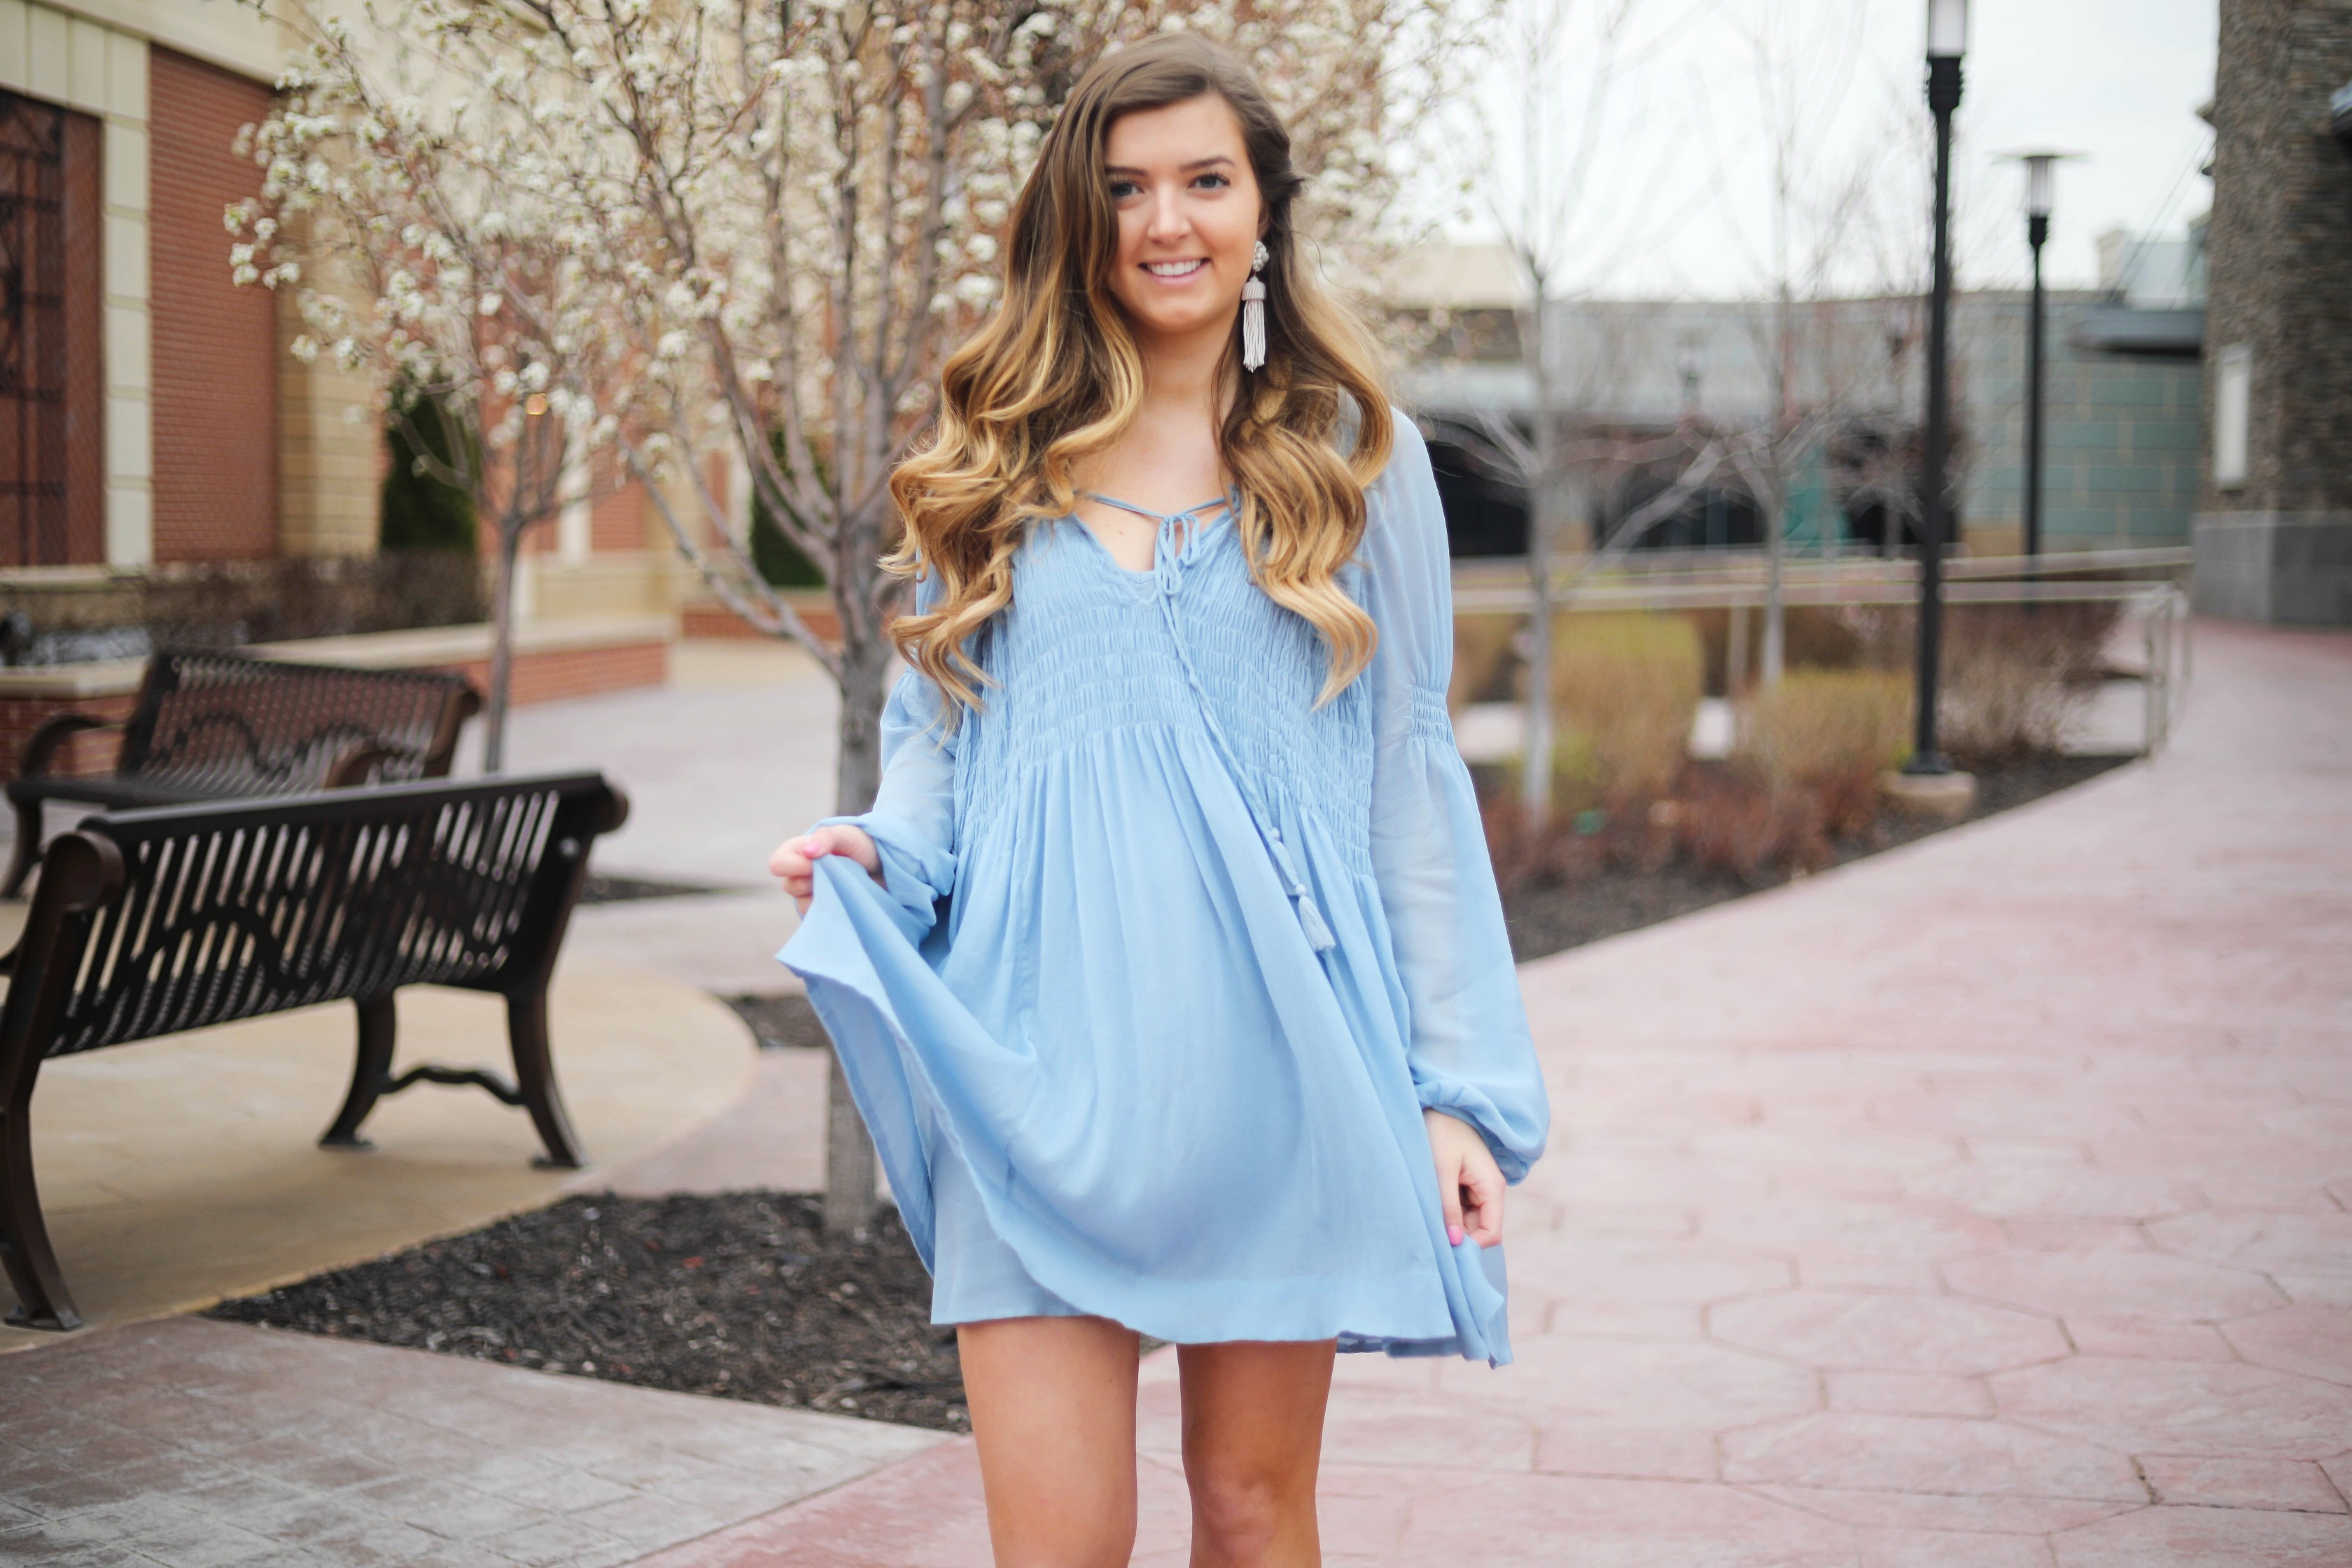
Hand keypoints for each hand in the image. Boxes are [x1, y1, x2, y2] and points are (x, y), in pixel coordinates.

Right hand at [769, 824, 881, 914]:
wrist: (885, 866)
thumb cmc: (863, 844)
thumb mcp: (847, 834)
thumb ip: (827, 837)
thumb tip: (808, 851)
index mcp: (799, 852)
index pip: (778, 864)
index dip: (793, 866)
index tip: (814, 863)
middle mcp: (801, 874)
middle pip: (789, 886)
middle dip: (811, 881)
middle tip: (836, 873)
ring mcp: (812, 893)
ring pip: (802, 904)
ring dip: (822, 895)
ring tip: (843, 885)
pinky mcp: (824, 909)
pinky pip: (817, 917)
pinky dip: (829, 909)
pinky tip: (843, 898)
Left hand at [1424, 1108, 1504, 1248]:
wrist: (1437, 1103)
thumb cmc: (1441, 1131)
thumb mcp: (1442, 1171)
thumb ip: (1448, 1207)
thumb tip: (1454, 1242)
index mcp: (1492, 1186)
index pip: (1491, 1233)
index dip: (1471, 1245)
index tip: (1444, 1246)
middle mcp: (1489, 1189)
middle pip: (1478, 1229)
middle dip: (1457, 1234)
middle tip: (1428, 1230)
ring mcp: (1477, 1186)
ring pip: (1466, 1219)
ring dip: (1448, 1222)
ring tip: (1426, 1211)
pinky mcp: (1464, 1182)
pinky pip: (1458, 1207)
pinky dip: (1445, 1210)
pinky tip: (1428, 1202)